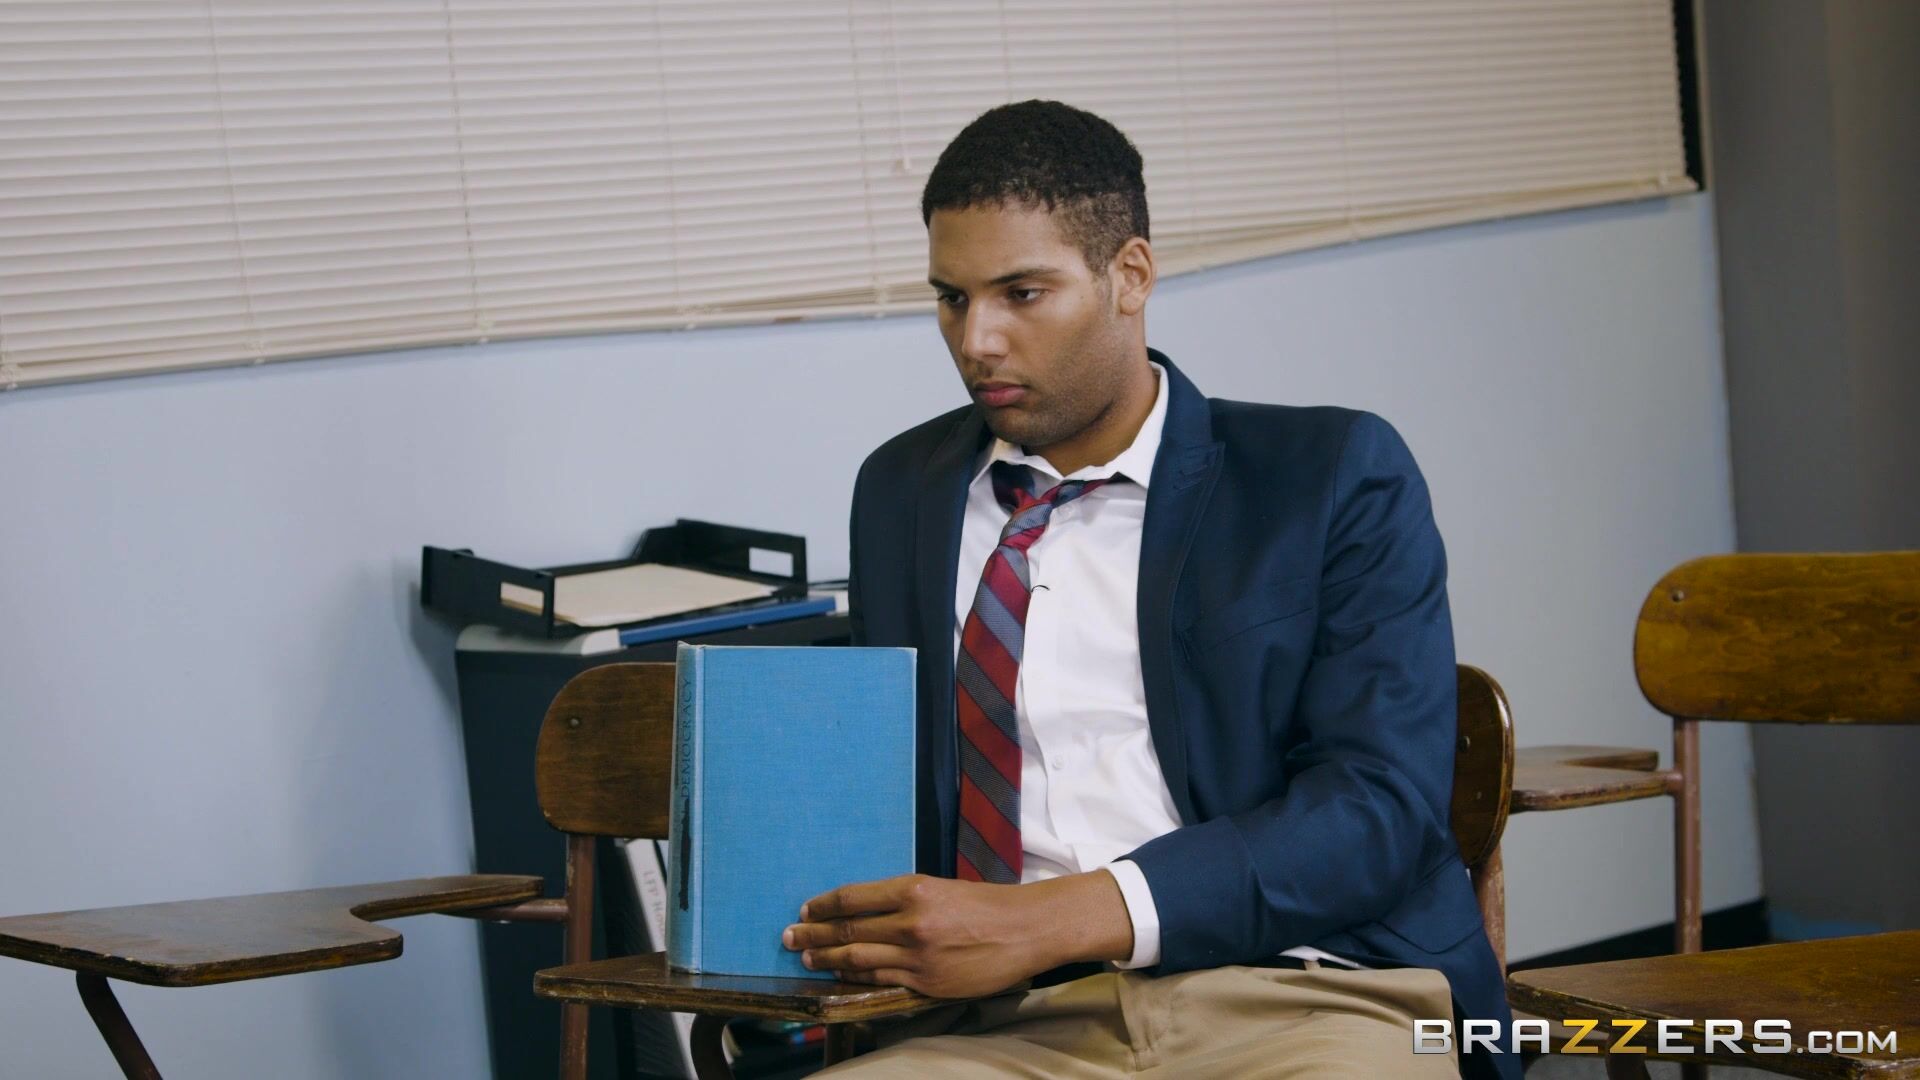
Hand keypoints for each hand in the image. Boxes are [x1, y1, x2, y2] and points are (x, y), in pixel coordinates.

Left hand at [781, 870, 1132, 997]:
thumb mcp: (942, 888)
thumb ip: (906, 900)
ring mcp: (917, 955)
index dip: (823, 905)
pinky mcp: (927, 982)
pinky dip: (854, 977)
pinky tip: (839, 975)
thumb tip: (867, 911)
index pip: (853, 897)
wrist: (1027, 930)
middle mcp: (911, 921)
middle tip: (787, 936)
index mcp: (914, 889)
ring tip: (805, 958)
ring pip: (857, 957)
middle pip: (847, 929)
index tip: (805, 909)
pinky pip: (880, 980)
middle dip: (812, 934)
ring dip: (825, 958)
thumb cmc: (988, 905)